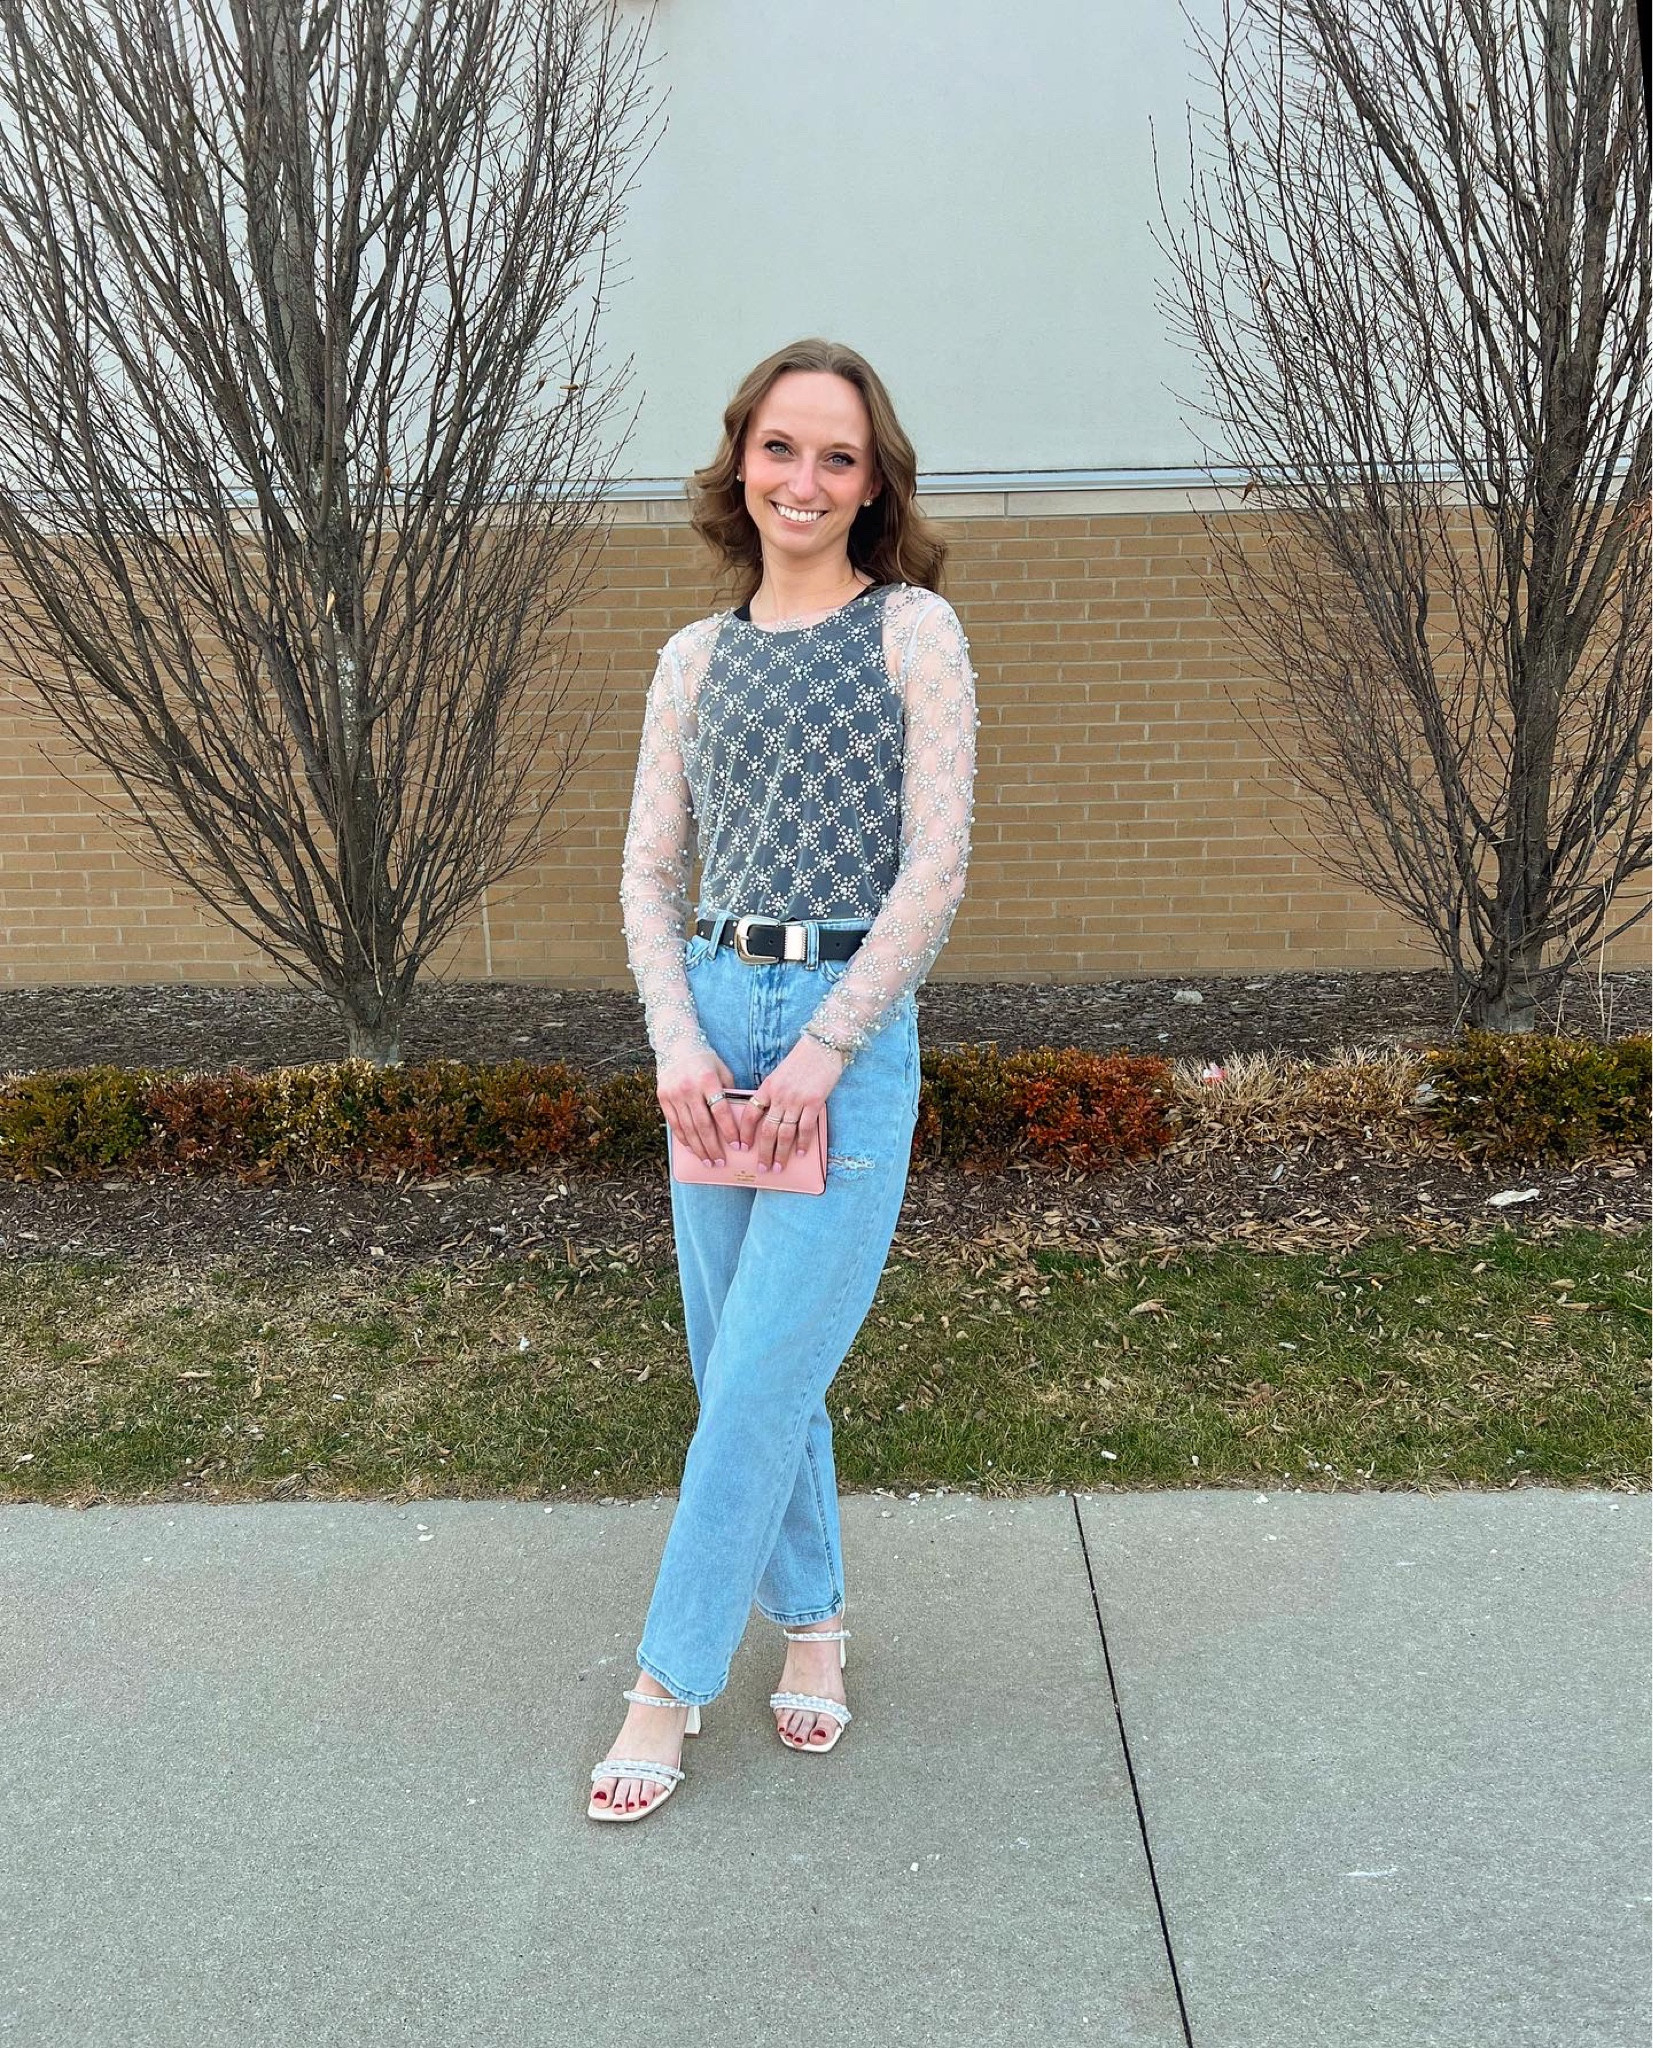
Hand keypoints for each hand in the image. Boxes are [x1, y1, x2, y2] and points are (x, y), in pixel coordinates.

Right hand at [656, 1048, 744, 1166]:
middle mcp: (689, 1088)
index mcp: (707, 1080)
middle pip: (703, 1124)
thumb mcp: (722, 1071)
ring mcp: (674, 1094)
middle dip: (713, 1147)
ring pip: (688, 1128)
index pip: (720, 1110)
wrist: (677, 1046)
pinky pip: (674, 1124)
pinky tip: (692, 1150)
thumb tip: (742, 1119)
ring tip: (708, 1162)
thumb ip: (730, 1093)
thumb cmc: (706, 1061)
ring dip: (699, 1148)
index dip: (729, 1130)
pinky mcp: (663, 1098)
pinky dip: (684, 1139)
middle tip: (721, 1162)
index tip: (737, 1146)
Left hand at [734, 1034, 844, 1173]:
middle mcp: (780, 1095)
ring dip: (781, 1153)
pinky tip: (800, 1153)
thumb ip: (773, 1093)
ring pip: (785, 1133)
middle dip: (763, 1152)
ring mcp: (797, 1100)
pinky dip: (802, 1143)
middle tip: (761, 1168)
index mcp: (768, 1087)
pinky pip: (805, 1128)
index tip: (742, 1147)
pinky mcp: (814, 1102)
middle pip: (767, 1130)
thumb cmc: (802, 1059)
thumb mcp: (780, 1073)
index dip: (744, 1133)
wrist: (823, 1045)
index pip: (750, 1114)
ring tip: (778, 1166)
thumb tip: (769, 1116)